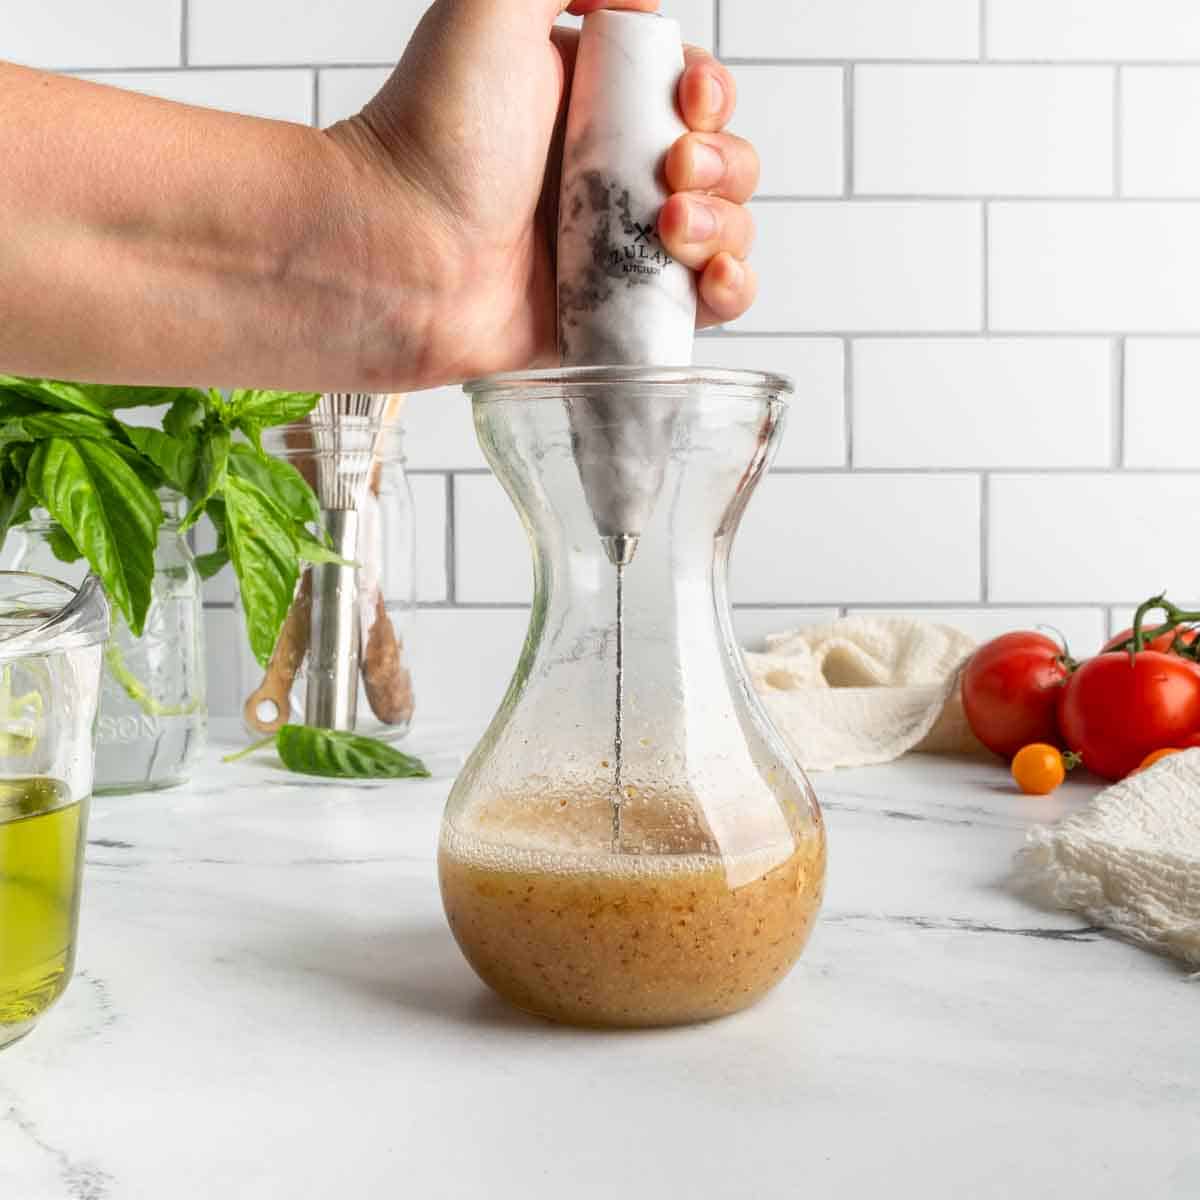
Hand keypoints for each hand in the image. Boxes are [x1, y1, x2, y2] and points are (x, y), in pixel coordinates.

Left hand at [327, 0, 758, 388]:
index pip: (694, 96)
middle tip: (671, 172)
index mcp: (594, 105)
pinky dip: (729, 292)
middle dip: (720, 164)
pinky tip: (710, 278)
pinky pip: (701, 308)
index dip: (710, 97)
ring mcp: (616, 252)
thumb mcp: (493, 6)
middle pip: (721, 165)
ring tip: (669, 228)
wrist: (399, 250)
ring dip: (724, 224)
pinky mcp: (616, 317)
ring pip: (723, 233)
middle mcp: (611, 178)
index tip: (687, 102)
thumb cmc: (435, 132)